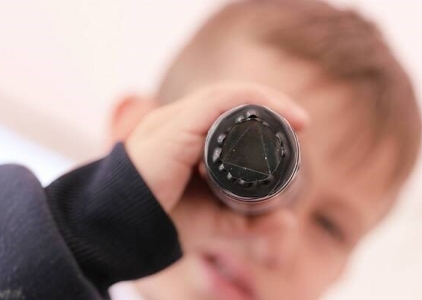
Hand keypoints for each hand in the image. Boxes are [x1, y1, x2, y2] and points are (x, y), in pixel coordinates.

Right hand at [125, 81, 308, 211]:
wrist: (120, 236)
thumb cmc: (162, 223)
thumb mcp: (217, 223)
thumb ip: (250, 222)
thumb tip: (288, 220)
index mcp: (187, 138)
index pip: (230, 110)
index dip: (264, 110)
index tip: (297, 126)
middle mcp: (179, 124)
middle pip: (231, 99)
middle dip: (270, 103)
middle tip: (301, 121)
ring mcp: (173, 122)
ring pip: (225, 95)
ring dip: (264, 100)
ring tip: (295, 117)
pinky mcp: (172, 129)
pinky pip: (214, 103)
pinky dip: (246, 102)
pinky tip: (271, 112)